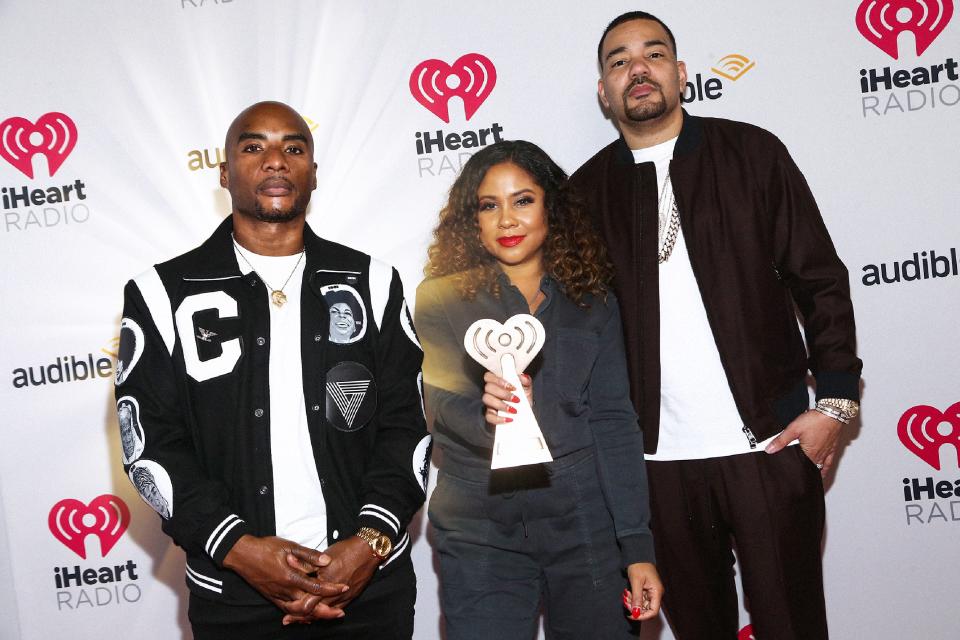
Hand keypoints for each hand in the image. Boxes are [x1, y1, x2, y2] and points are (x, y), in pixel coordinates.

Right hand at [222, 535, 346, 620]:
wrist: (242, 554)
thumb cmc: (266, 547)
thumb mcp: (289, 546)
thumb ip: (309, 555)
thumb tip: (327, 560)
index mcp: (290, 576)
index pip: (316, 587)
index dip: (332, 588)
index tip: (344, 587)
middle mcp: (284, 590)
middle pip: (309, 606)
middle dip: (326, 610)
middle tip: (340, 612)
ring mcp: (277, 595)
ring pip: (298, 611)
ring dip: (313, 615)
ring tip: (326, 615)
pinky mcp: (271, 597)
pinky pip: (287, 610)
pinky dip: (298, 614)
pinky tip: (306, 614)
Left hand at [281, 536, 379, 624]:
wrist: (367, 551)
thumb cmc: (346, 551)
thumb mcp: (322, 556)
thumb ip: (306, 563)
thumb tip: (289, 561)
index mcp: (324, 582)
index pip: (306, 602)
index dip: (294, 608)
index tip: (285, 609)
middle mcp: (333, 593)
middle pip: (313, 612)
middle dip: (299, 617)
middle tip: (287, 620)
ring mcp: (342, 597)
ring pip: (324, 613)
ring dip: (311, 617)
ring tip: (300, 620)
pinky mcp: (350, 597)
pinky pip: (336, 611)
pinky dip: (326, 614)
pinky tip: (319, 615)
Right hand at [482, 371, 532, 426]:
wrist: (525, 417)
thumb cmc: (523, 401)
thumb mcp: (527, 389)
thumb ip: (526, 381)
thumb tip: (523, 377)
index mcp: (498, 383)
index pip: (489, 376)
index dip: (499, 380)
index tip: (512, 387)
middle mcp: (492, 392)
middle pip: (488, 387)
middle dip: (503, 393)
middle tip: (516, 399)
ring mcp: (489, 404)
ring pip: (487, 399)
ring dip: (501, 405)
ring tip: (514, 410)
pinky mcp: (490, 416)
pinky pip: (489, 417)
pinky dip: (499, 419)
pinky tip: (509, 419)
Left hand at [623, 562, 662, 620]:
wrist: (638, 556)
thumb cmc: (639, 566)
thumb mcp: (636, 582)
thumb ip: (637, 598)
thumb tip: (636, 613)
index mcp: (656, 592)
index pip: (653, 611)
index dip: (643, 616)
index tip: (632, 615)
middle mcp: (655, 594)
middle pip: (647, 609)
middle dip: (635, 608)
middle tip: (626, 602)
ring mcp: (651, 593)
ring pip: (642, 605)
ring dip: (632, 603)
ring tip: (626, 595)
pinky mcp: (646, 591)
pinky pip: (639, 600)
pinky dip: (632, 599)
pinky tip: (627, 593)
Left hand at [765, 409, 842, 476]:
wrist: (832, 412)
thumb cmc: (815, 420)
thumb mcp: (793, 429)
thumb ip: (781, 440)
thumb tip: (770, 449)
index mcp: (809, 453)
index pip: (799, 467)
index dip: (793, 472)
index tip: (788, 478)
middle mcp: (818, 456)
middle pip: (809, 468)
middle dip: (802, 473)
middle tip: (795, 479)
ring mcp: (826, 453)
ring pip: (819, 467)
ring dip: (812, 473)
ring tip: (806, 480)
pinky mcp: (831, 448)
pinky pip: (828, 463)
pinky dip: (825, 470)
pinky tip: (822, 474)